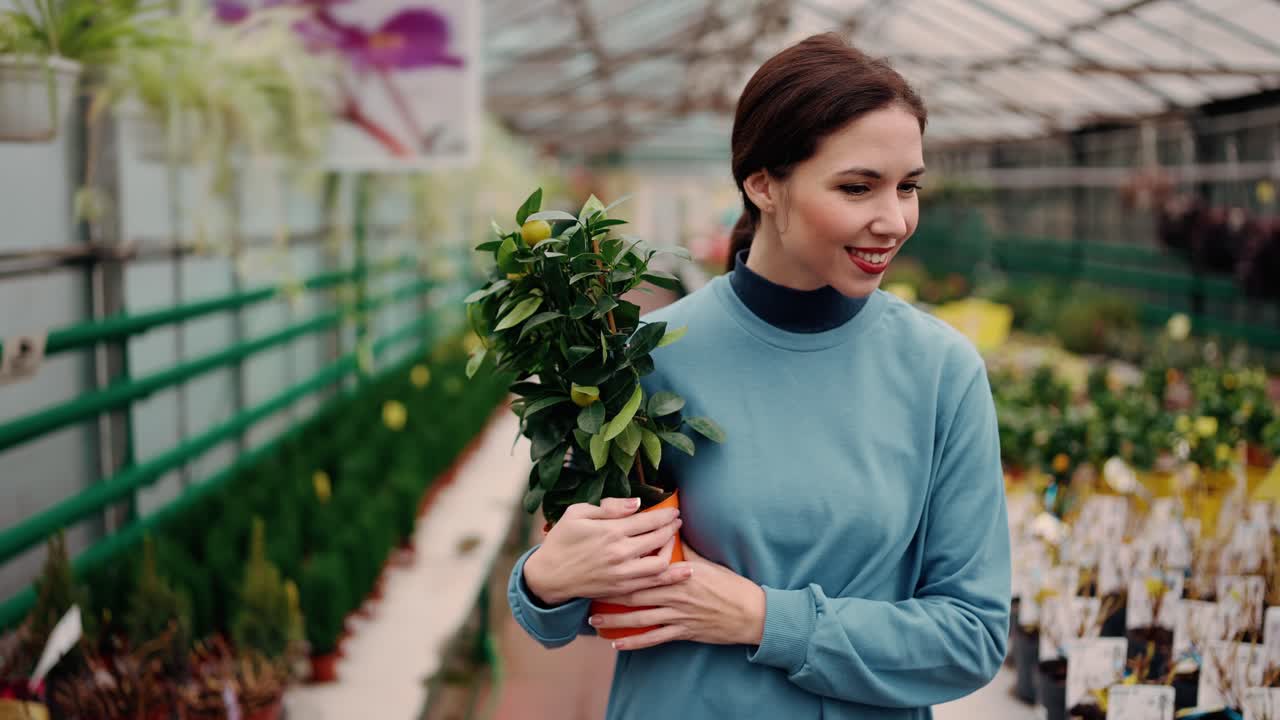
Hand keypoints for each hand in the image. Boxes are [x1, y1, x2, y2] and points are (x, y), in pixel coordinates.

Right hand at [524, 497, 688, 605]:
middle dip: (672, 528)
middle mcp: (620, 553)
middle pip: (659, 539)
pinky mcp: (621, 589)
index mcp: (610, 531)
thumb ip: (609, 507)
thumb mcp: (577, 513)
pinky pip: (651, 584)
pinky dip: (666, 575)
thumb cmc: (561, 540)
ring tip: (673, 542)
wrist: (549, 576)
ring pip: (660, 564)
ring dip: (672, 552)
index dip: (666, 515)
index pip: (649, 520)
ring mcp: (622, 574)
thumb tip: (637, 503)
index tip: (674, 511)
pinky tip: (673, 568)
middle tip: (676, 522)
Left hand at [589, 541, 766, 650]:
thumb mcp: (705, 562)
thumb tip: (666, 532)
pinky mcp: (683, 632)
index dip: (621, 568)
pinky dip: (634, 642)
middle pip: (635, 593)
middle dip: (608, 594)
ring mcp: (678, 615)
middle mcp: (675, 593)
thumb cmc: (728, 584)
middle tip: (587, 592)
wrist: (750, 613)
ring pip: (639, 618)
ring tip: (593, 621)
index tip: (601, 565)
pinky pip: (653, 639)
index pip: (644, 568)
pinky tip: (617, 644)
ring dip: (614, 620)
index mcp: (678, 572)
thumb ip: (682, 550)